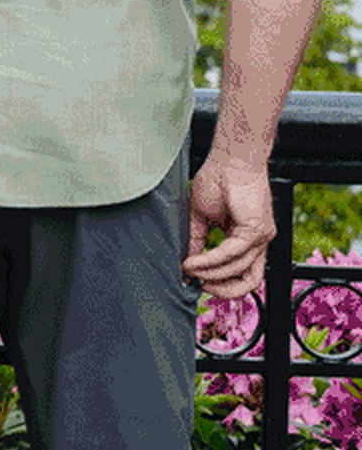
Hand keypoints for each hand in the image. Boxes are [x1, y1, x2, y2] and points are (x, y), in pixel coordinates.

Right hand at [184, 155, 276, 298]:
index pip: (241, 274)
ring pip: (238, 271)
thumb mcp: (201, 217)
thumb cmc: (218, 180)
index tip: (196, 281)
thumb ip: (197, 241)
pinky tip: (193, 260)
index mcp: (247, 241)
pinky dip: (210, 260)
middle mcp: (258, 243)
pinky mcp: (256, 230)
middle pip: (249, 282)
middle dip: (221, 290)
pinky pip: (232, 254)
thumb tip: (188, 264)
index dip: (220, 284)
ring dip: (210, 275)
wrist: (231, 159)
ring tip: (189, 269)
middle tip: (197, 285)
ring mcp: (261, 238)